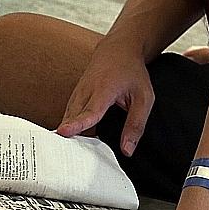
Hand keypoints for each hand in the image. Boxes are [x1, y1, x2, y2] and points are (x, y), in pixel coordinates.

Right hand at [55, 38, 153, 155]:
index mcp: (104, 90)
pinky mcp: (74, 97)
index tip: (64, 132)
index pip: (89, 111)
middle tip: (68, 160)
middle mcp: (86, 91)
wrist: (118, 49)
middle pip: (72, 118)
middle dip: (69, 137)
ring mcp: (77, 93)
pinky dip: (71, 128)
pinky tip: (75, 142)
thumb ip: (136, 125)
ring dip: (69, 135)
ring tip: (69, 156)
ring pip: (68, 118)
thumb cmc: (132, 72)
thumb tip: (127, 150)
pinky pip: (69, 116)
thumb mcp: (144, 98)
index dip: (77, 124)